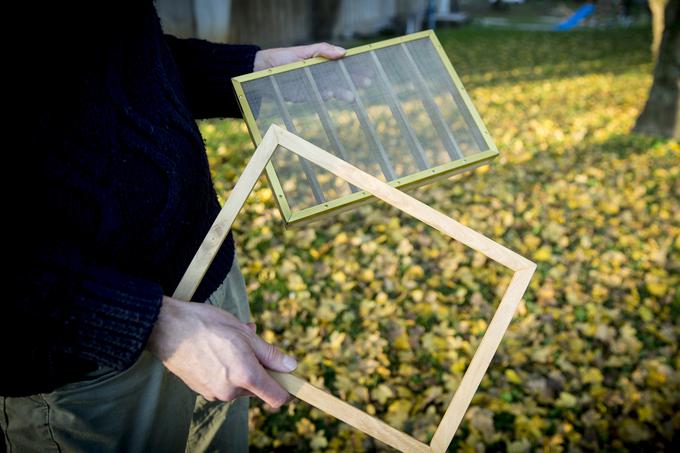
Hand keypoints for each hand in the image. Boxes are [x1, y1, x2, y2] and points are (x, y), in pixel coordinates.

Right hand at [147, 296, 296, 406]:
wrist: (167, 328)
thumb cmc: (207, 325)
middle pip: (257, 388)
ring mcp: (214, 393)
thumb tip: (291, 367)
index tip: (290, 381)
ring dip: (241, 365)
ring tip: (230, 340)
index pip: (276, 398)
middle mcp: (230, 391)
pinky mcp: (201, 390)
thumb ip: (270, 354)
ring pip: (239, 384)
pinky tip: (217, 348)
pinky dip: (226, 369)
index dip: (288, 391)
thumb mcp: (245, 334)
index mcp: (245, 376)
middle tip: (251, 342)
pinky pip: (223, 383)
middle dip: (258, 368)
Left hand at [253, 42, 370, 102]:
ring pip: (334, 90)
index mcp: (324, 62)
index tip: (369, 70)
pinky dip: (325, 97)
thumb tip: (343, 52)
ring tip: (350, 95)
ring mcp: (316, 87)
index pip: (344, 65)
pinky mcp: (307, 96)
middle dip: (354, 81)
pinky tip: (330, 94)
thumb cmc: (285, 57)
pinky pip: (319, 97)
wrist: (264, 70)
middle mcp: (322, 76)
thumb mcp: (304, 50)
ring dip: (342, 92)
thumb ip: (323, 50)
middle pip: (342, 79)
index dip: (357, 68)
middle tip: (365, 83)